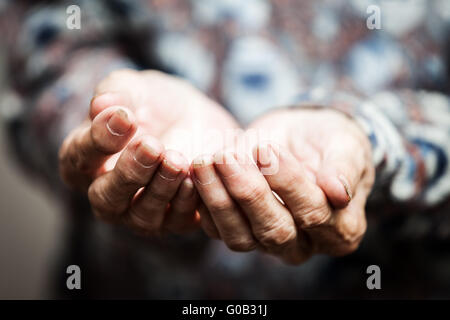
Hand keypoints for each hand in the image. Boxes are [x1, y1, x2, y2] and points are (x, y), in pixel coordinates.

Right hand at [59, 69, 237, 234]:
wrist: (194, 117)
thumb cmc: (152, 103)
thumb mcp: (134, 88)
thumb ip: (116, 93)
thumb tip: (101, 105)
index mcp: (85, 160)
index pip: (80, 157)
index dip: (100, 140)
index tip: (126, 118)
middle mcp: (108, 194)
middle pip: (107, 198)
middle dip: (130, 172)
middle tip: (151, 145)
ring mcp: (140, 212)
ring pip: (142, 215)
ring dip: (160, 188)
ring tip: (176, 160)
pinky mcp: (175, 219)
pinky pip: (177, 221)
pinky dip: (186, 203)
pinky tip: (194, 179)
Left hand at [192, 108, 374, 263]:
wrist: (305, 138)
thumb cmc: (330, 141)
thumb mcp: (346, 145)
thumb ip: (344, 168)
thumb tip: (339, 193)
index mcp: (340, 229)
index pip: (313, 214)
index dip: (287, 183)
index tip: (265, 149)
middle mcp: (304, 244)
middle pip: (274, 230)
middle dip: (247, 192)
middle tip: (225, 156)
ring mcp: (268, 243)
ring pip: (240, 236)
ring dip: (218, 199)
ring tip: (204, 162)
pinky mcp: (240, 231)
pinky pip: (217, 228)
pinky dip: (204, 202)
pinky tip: (196, 173)